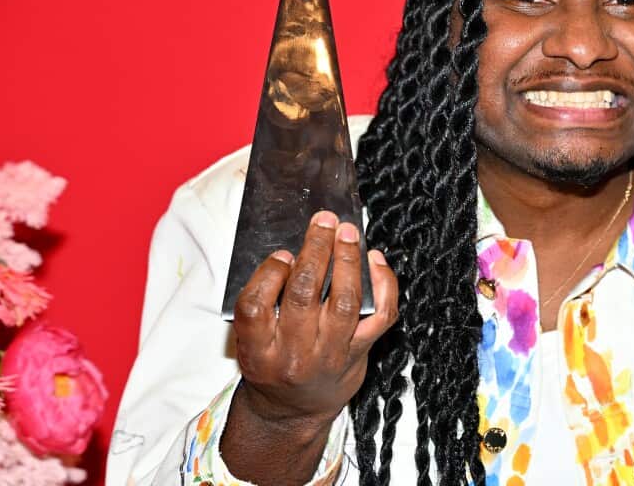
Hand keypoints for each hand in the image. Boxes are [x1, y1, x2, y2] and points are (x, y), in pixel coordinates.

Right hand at [232, 210, 398, 425]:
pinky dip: (383, 284)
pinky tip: (375, 260)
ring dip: (347, 260)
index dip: (269, 274)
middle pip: (304, 295)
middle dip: (315, 250)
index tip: (282, 254)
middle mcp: (294, 355)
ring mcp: (330, 356)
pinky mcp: (359, 354)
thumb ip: (261, 305)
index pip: (256, 306)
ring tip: (347, 233)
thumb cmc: (271, 367)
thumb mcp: (250, 342)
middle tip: (323, 222)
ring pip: (344, 301)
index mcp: (258, 351)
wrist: (293, 412)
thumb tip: (291, 251)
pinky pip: (381, 316)